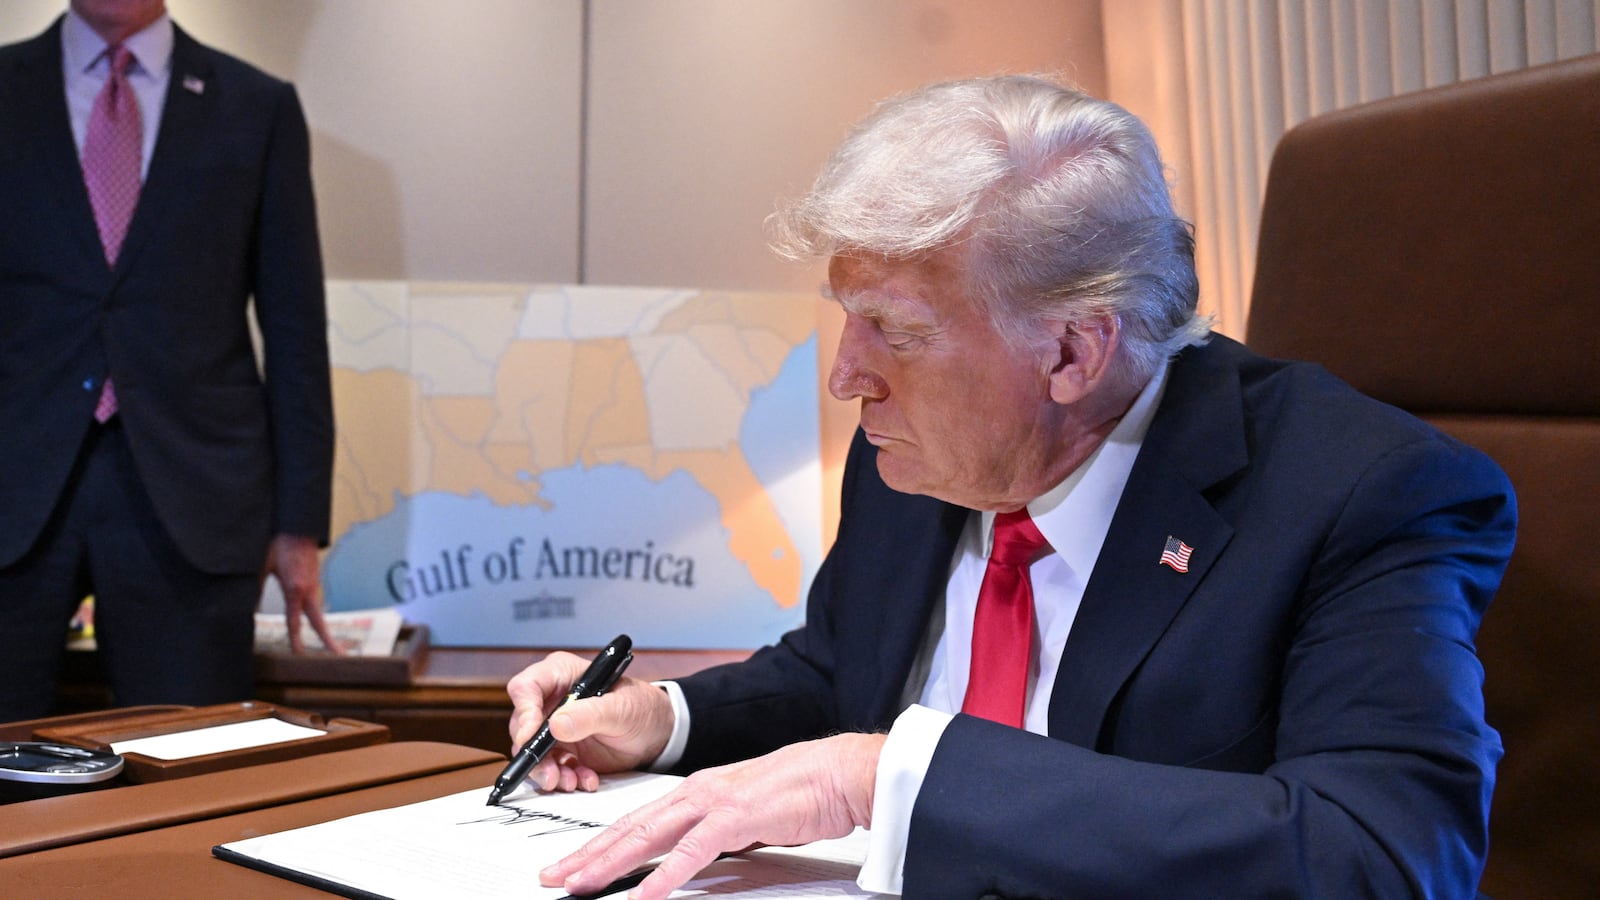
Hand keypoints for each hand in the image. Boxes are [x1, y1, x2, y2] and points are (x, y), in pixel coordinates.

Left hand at [265, 533, 339, 654]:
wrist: (299, 525)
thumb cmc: (280, 543)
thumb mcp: (262, 565)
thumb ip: (255, 586)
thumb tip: (245, 605)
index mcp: (295, 589)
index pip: (295, 621)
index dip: (295, 640)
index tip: (298, 655)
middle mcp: (308, 590)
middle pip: (320, 621)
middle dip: (329, 640)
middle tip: (340, 656)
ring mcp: (314, 585)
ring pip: (317, 612)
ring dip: (322, 629)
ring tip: (329, 645)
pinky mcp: (314, 580)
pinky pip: (314, 602)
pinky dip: (315, 615)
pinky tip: (312, 621)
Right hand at [505, 652, 675, 791]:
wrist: (657, 733)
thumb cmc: (641, 707)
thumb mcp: (621, 709)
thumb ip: (590, 714)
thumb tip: (556, 725)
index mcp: (562, 675)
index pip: (526, 688)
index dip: (524, 712)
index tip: (531, 737)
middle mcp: (551, 700)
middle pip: (523, 725)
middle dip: (534, 753)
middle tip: (550, 774)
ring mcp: (554, 727)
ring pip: (532, 752)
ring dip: (548, 771)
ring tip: (571, 782)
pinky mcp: (562, 750)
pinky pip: (551, 768)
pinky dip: (565, 778)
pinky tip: (586, 780)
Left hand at [540, 732, 883, 899]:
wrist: (838, 772)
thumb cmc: (800, 792)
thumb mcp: (743, 816)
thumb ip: (712, 835)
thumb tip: (687, 859)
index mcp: (697, 791)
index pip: (637, 821)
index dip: (599, 844)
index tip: (572, 864)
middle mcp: (697, 792)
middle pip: (631, 828)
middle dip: (588, 855)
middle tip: (554, 877)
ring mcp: (714, 803)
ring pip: (650, 836)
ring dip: (611, 862)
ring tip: (580, 883)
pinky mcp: (737, 817)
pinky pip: (693, 852)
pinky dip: (666, 875)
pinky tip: (644, 893)